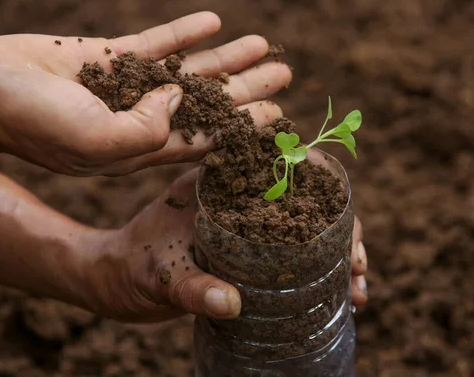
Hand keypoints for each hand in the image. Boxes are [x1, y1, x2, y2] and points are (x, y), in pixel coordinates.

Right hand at [0, 11, 290, 174]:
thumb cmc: (31, 121)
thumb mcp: (91, 139)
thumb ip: (143, 130)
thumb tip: (180, 100)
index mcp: (143, 146)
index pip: (208, 137)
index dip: (245, 127)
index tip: (279, 115)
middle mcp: (143, 117)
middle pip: (210, 103)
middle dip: (249, 89)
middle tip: (285, 74)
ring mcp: (128, 86)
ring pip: (190, 71)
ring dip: (227, 58)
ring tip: (264, 45)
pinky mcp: (111, 58)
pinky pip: (157, 43)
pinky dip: (185, 32)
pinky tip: (213, 21)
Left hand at [79, 169, 368, 322]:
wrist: (113, 283)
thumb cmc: (127, 269)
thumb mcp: (156, 277)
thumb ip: (190, 288)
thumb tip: (232, 303)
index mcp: (219, 183)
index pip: (284, 170)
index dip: (324, 191)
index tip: (347, 221)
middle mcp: (240, 199)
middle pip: (307, 201)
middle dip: (342, 229)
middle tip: (360, 266)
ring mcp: (248, 227)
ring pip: (307, 229)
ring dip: (338, 253)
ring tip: (359, 287)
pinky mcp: (250, 254)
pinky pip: (293, 256)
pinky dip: (319, 272)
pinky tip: (340, 294)